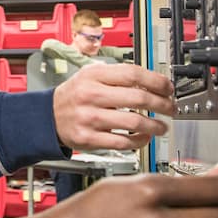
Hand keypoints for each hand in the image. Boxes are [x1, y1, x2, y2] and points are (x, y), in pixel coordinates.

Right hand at [51, 63, 174, 150]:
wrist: (47, 116)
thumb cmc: (74, 95)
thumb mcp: (90, 75)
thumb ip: (118, 75)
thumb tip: (153, 81)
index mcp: (94, 76)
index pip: (133, 74)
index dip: (156, 81)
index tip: (168, 88)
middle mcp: (91, 95)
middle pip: (138, 98)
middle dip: (162, 104)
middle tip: (171, 108)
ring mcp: (90, 118)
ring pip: (134, 123)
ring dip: (155, 125)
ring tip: (162, 126)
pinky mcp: (89, 139)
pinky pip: (122, 143)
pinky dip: (140, 141)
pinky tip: (145, 137)